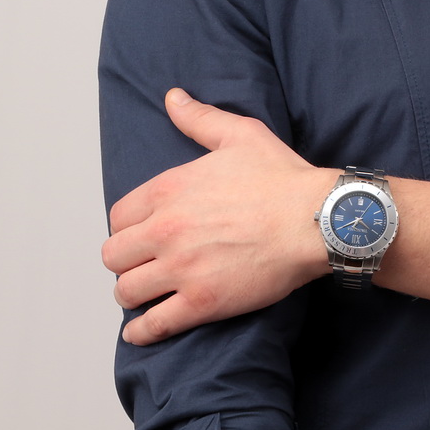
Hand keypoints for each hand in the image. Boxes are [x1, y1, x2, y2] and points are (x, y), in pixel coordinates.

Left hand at [101, 88, 338, 345]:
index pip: (119, 215)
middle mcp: (167, 229)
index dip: (129, 225)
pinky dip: (142, 331)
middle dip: (127, 259)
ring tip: (147, 291)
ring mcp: (182, 268)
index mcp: (170, 189)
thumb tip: (173, 98)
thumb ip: (200, 118)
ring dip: (134, 292)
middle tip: (145, 261)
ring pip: (126, 291)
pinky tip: (142, 329)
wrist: (316, 218)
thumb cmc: (283, 178)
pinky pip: (152, 325)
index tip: (143, 231)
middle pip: (114, 255)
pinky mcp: (201, 302)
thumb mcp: (241, 134)